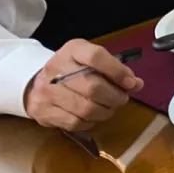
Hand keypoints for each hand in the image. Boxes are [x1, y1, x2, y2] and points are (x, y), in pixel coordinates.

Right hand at [24, 40, 142, 131]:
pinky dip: (91, 122)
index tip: (131, 83)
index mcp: (72, 50)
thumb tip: (136, 84)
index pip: (96, 57)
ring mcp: (47, 91)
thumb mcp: (92, 61)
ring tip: (110, 108)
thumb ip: (114, 69)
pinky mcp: (44, 112)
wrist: (37, 83)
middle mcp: (56, 68)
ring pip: (86, 108)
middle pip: (93, 87)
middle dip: (115, 97)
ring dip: (105, 111)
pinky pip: (76, 122)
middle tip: (122, 99)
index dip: (118, 72)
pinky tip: (93, 116)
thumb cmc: (73, 70)